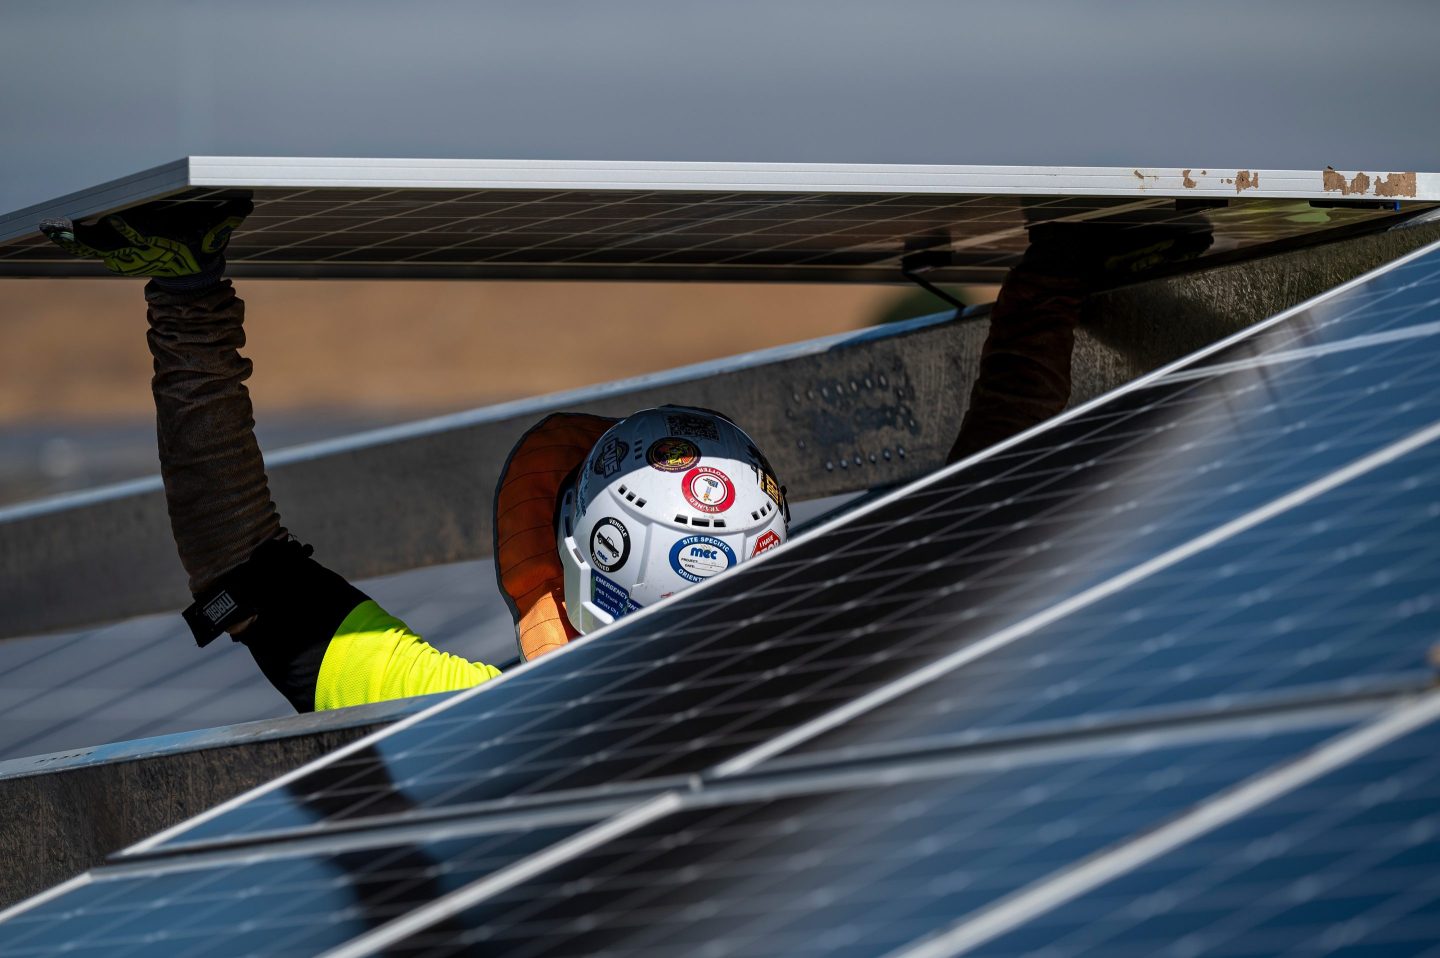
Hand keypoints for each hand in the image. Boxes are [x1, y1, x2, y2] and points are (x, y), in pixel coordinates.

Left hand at [39, 198, 252, 277]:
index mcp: (160, 242)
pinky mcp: (116, 257)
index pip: (142, 235)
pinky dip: (72, 242)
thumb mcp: (217, 235)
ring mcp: (125, 256)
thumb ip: (228, 220)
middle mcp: (138, 251)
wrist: (190, 282)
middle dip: (86, 237)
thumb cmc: (202, 248)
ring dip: (72, 239)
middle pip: (107, 244)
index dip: (128, 229)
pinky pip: (90, 249)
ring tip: (49, 227)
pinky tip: (54, 231)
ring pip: (93, 247)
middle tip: (65, 225)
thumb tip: (246, 206)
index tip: (114, 219)